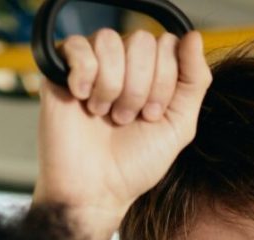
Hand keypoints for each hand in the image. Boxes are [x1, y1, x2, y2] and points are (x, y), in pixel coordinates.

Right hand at [34, 28, 210, 239]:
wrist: (95, 189)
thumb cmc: (135, 163)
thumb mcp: (179, 124)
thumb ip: (194, 81)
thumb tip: (194, 36)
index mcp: (151, 73)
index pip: (167, 44)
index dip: (164, 81)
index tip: (152, 115)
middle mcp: (122, 64)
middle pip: (141, 40)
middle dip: (139, 86)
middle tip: (126, 118)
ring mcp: (91, 65)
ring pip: (110, 40)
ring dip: (113, 86)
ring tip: (105, 114)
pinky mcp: (60, 70)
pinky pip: (77, 46)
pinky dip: (85, 76)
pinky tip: (82, 100)